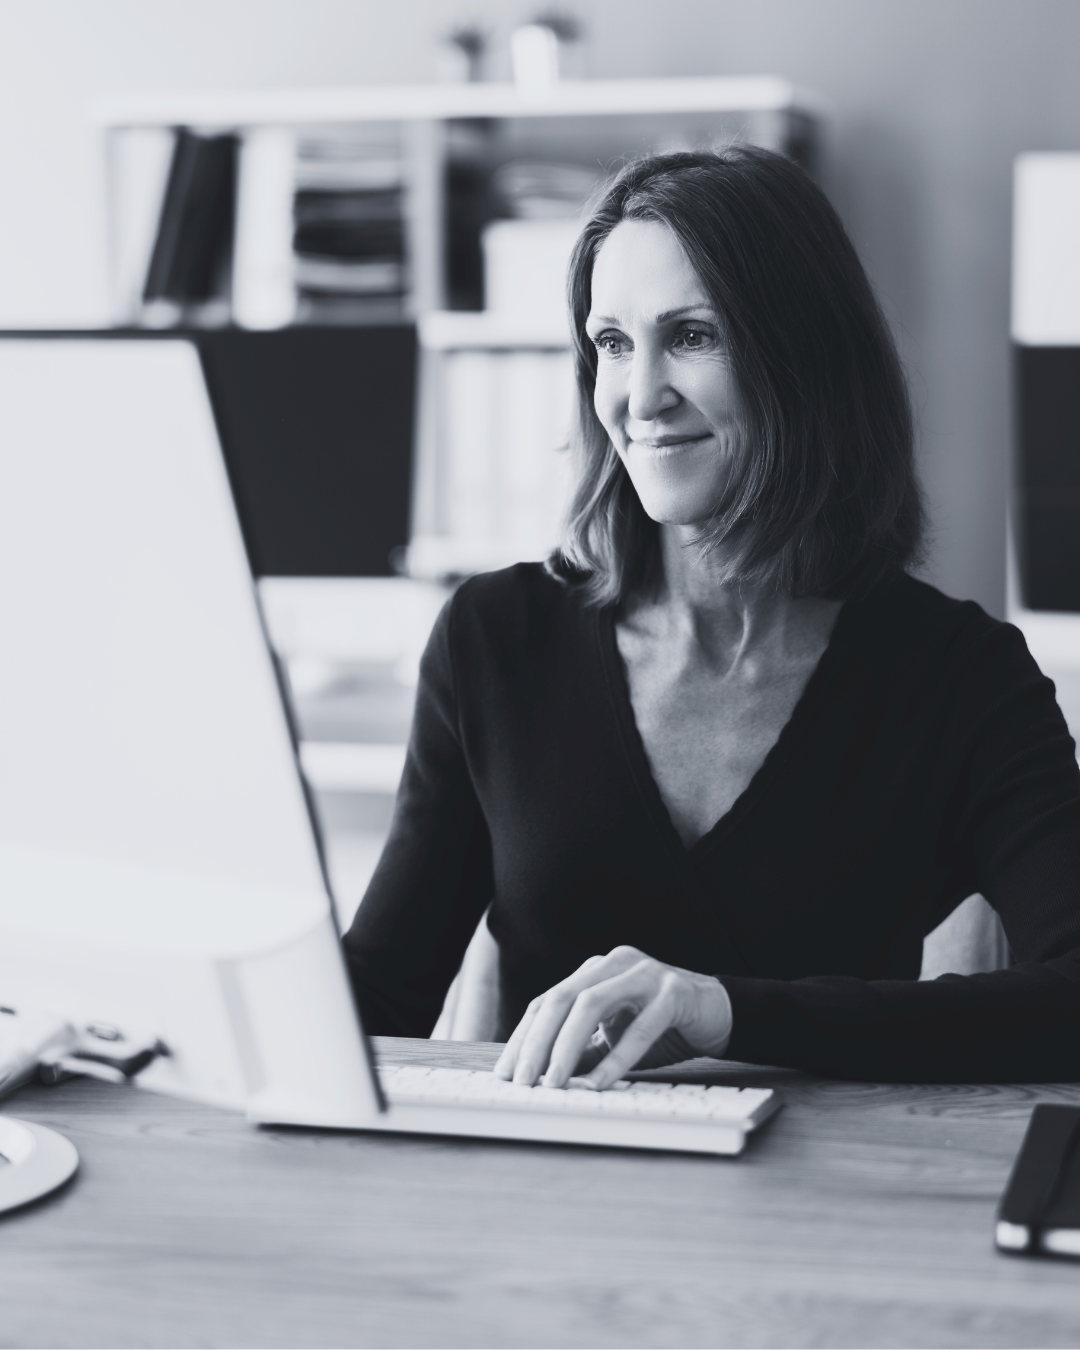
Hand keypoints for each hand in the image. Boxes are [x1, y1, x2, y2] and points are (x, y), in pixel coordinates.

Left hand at [492, 945, 732, 1090]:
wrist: (721, 1014)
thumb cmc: (663, 1027)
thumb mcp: (614, 1039)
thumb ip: (583, 1051)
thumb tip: (541, 1080)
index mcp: (594, 971)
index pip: (547, 1001)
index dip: (523, 1037)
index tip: (505, 1073)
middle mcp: (614, 963)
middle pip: (560, 998)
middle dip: (536, 1042)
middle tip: (522, 1081)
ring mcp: (644, 973)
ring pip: (591, 1004)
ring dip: (566, 1046)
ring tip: (553, 1083)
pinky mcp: (673, 992)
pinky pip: (639, 1027)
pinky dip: (616, 1059)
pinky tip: (599, 1084)